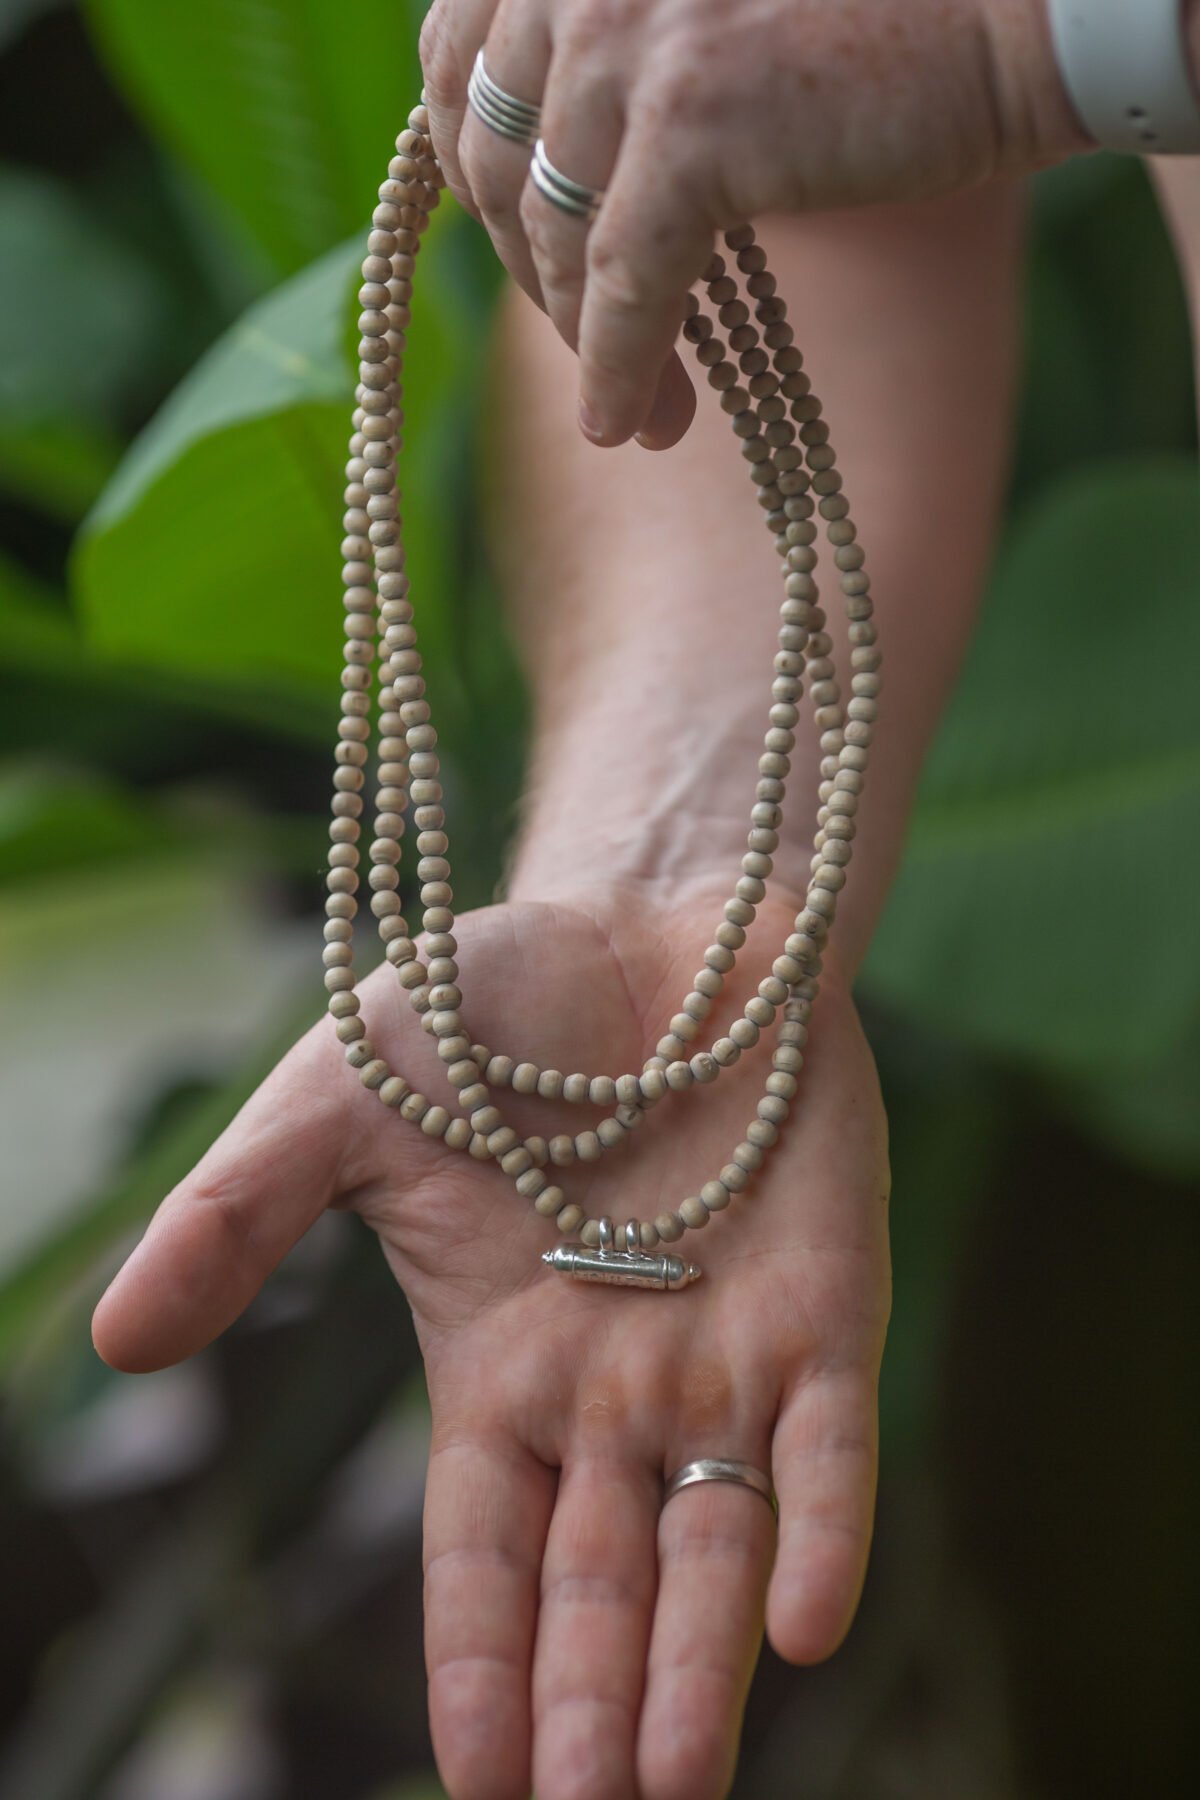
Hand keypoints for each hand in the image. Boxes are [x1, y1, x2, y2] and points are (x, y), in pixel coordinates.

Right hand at [94, 882, 889, 1799]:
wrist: (643, 922)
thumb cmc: (487, 1012)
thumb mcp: (338, 1105)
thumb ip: (239, 1216)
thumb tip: (116, 1342)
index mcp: (500, 1373)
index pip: (485, 1555)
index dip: (480, 1664)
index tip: (481, 1782)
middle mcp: (615, 1397)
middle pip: (599, 1583)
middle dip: (591, 1703)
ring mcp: (726, 1358)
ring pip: (714, 1546)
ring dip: (702, 1665)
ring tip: (675, 1784)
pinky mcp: (827, 1301)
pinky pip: (831, 1440)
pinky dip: (826, 1527)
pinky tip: (811, 1623)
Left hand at [418, 0, 1084, 447]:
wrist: (1011, 12)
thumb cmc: (873, 21)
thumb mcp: (698, 21)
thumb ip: (611, 74)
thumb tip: (536, 203)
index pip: (457, 66)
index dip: (478, 177)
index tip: (526, 251)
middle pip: (500, 165)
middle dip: (538, 278)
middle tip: (592, 349)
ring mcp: (627, 35)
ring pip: (557, 236)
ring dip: (586, 345)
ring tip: (642, 413)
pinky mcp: (691, 120)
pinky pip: (623, 283)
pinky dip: (620, 368)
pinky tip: (637, 424)